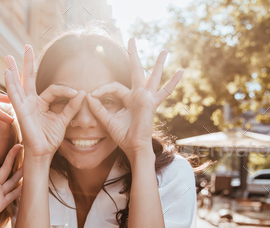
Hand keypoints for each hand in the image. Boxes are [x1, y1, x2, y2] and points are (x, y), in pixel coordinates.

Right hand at [4, 46, 85, 159]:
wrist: (43, 153)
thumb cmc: (50, 139)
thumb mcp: (64, 120)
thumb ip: (71, 106)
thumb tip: (82, 92)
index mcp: (40, 104)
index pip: (52, 90)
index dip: (65, 90)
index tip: (77, 93)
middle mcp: (31, 103)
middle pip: (28, 78)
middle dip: (28, 62)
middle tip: (26, 46)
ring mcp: (24, 106)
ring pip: (19, 84)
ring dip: (14, 70)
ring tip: (8, 56)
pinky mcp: (21, 111)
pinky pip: (15, 96)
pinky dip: (12, 84)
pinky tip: (8, 73)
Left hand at [86, 38, 183, 156]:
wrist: (133, 147)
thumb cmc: (123, 136)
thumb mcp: (107, 121)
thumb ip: (99, 108)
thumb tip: (88, 95)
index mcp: (128, 99)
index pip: (114, 86)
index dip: (102, 89)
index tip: (92, 95)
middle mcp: (139, 95)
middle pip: (136, 71)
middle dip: (133, 54)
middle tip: (131, 38)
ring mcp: (146, 98)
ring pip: (153, 76)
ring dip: (158, 63)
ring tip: (164, 50)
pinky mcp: (151, 102)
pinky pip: (164, 91)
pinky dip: (173, 82)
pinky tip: (182, 71)